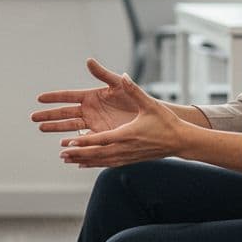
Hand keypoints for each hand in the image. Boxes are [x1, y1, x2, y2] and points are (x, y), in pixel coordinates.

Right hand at [31, 58, 141, 134]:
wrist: (149, 116)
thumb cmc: (135, 97)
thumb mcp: (118, 84)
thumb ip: (103, 74)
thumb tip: (89, 60)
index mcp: (91, 96)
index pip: (68, 96)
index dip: (54, 97)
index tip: (39, 99)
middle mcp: (90, 110)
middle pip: (64, 113)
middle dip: (49, 115)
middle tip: (33, 117)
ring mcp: (93, 123)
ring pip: (70, 126)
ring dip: (55, 128)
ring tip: (41, 129)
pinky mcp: (100, 136)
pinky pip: (82, 139)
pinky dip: (72, 142)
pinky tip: (62, 145)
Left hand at [54, 60, 194, 167]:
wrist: (180, 141)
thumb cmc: (165, 122)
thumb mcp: (149, 104)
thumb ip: (134, 90)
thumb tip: (123, 75)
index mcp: (126, 135)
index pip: (100, 140)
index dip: (84, 142)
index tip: (68, 143)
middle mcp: (124, 148)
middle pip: (97, 154)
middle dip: (78, 154)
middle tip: (61, 154)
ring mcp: (127, 156)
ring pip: (100, 161)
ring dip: (82, 160)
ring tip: (66, 160)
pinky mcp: (130, 160)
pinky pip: (108, 164)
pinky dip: (94, 164)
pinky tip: (83, 165)